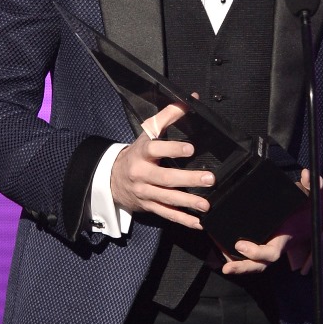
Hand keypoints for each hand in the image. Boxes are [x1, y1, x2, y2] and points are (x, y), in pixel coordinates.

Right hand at [110, 101, 214, 229]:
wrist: (113, 179)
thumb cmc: (137, 153)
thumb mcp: (148, 133)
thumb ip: (168, 116)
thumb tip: (190, 100)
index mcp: (142, 152)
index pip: (156, 149)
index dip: (172, 149)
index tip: (190, 149)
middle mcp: (142, 173)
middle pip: (165, 178)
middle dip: (188, 180)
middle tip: (209, 179)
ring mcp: (145, 192)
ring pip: (167, 198)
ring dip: (188, 202)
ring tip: (207, 204)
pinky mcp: (149, 206)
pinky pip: (166, 214)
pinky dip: (182, 220)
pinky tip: (198, 223)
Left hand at [220, 169, 322, 275]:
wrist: (308, 219)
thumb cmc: (307, 209)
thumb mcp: (313, 196)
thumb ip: (312, 185)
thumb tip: (308, 174)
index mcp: (283, 238)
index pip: (271, 253)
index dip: (256, 252)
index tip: (240, 244)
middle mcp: (273, 245)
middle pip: (259, 264)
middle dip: (243, 267)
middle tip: (228, 267)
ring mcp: (266, 246)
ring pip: (253, 263)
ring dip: (237, 265)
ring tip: (222, 264)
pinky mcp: (260, 243)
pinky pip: (248, 255)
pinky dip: (235, 255)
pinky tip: (222, 250)